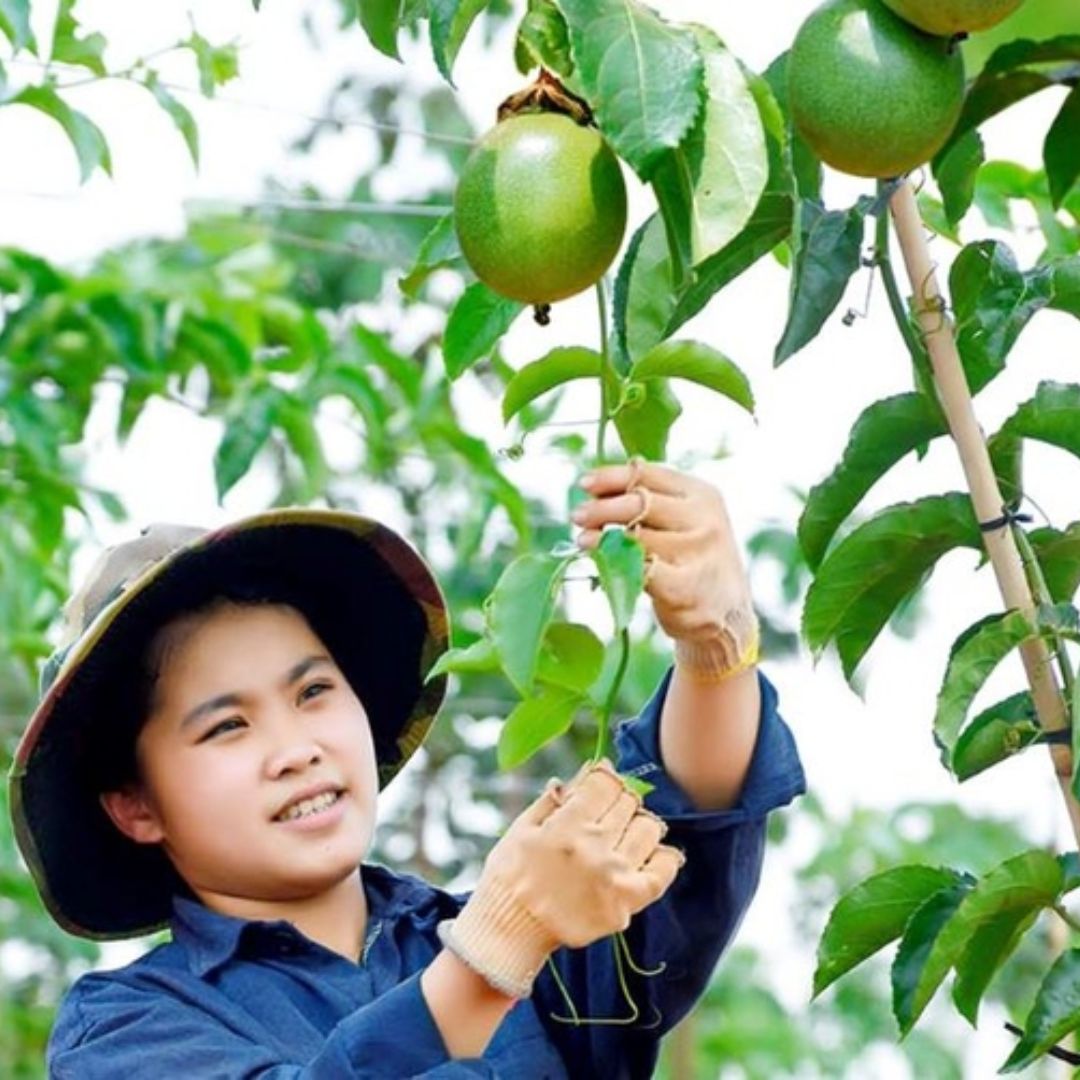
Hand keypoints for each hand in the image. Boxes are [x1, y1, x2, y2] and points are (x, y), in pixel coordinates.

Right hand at [437, 760, 683, 997]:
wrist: (511, 930)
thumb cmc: (510, 875)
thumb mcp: (522, 828)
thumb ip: (554, 799)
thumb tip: (586, 771)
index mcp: (567, 825)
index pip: (605, 783)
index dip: (604, 776)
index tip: (600, 780)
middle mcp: (595, 848)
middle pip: (627, 803)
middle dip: (617, 800)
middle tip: (605, 810)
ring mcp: (614, 877)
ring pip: (648, 829)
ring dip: (638, 824)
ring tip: (623, 832)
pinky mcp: (625, 905)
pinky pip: (662, 871)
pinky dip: (663, 857)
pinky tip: (652, 853)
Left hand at [572, 460, 758, 680]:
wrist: (726, 609)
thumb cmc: (692, 558)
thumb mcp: (683, 520)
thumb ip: (650, 500)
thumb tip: (597, 486)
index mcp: (701, 494)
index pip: (648, 474)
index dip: (611, 477)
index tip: (584, 484)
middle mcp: (704, 519)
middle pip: (639, 503)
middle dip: (602, 508)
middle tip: (577, 516)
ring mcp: (698, 553)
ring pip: (636, 538)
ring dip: (603, 540)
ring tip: (584, 542)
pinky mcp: (686, 587)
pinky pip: (642, 570)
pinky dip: (618, 567)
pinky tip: (605, 568)